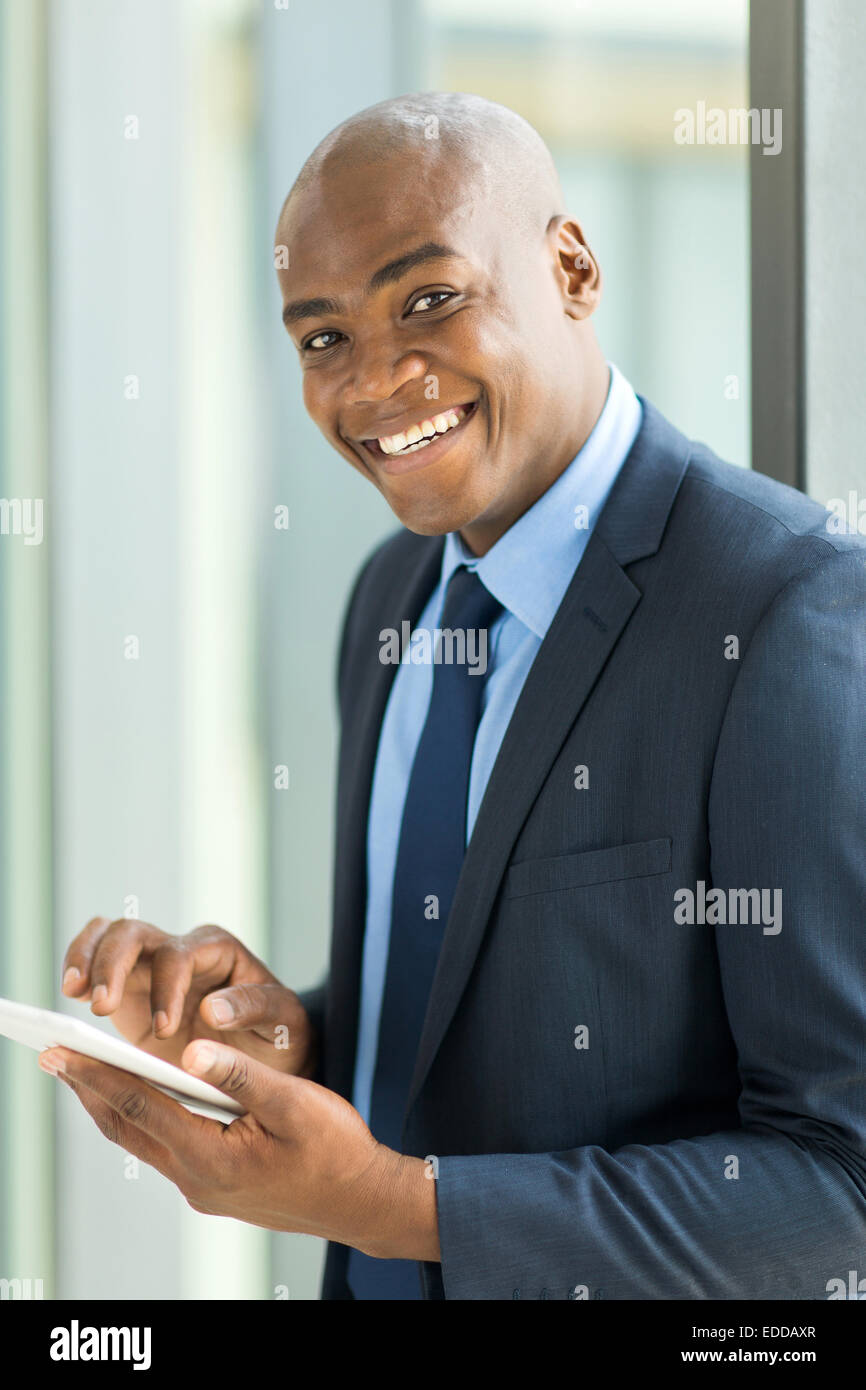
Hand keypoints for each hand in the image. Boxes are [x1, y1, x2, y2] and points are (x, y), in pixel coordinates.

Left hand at [37, 1041, 439, 1260]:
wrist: (362, 1201)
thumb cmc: (337, 1150)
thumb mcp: (295, 1103)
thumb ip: (240, 1074)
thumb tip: (188, 1048)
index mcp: (212, 1159)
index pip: (139, 1109)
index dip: (96, 1076)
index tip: (60, 1051)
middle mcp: (197, 1180)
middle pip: (126, 1129)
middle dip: (88, 1089)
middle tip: (53, 1054)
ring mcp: (203, 1188)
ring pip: (140, 1140)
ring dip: (110, 1104)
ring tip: (83, 1069)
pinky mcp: (213, 1185)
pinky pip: (162, 1147)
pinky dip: (141, 1116)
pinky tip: (140, 1093)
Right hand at [61, 918, 316, 1077]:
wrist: (267, 1054)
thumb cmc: (278, 1033)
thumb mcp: (284, 1021)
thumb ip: (254, 1008)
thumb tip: (211, 1010)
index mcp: (218, 950)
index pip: (181, 955)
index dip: (167, 987)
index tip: (163, 1029)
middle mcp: (180, 950)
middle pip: (135, 934)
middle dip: (114, 965)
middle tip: (103, 1008)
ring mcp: (150, 967)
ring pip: (109, 936)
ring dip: (87, 958)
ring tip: (75, 993)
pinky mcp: (128, 991)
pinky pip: (95, 962)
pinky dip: (79, 968)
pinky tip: (71, 995)